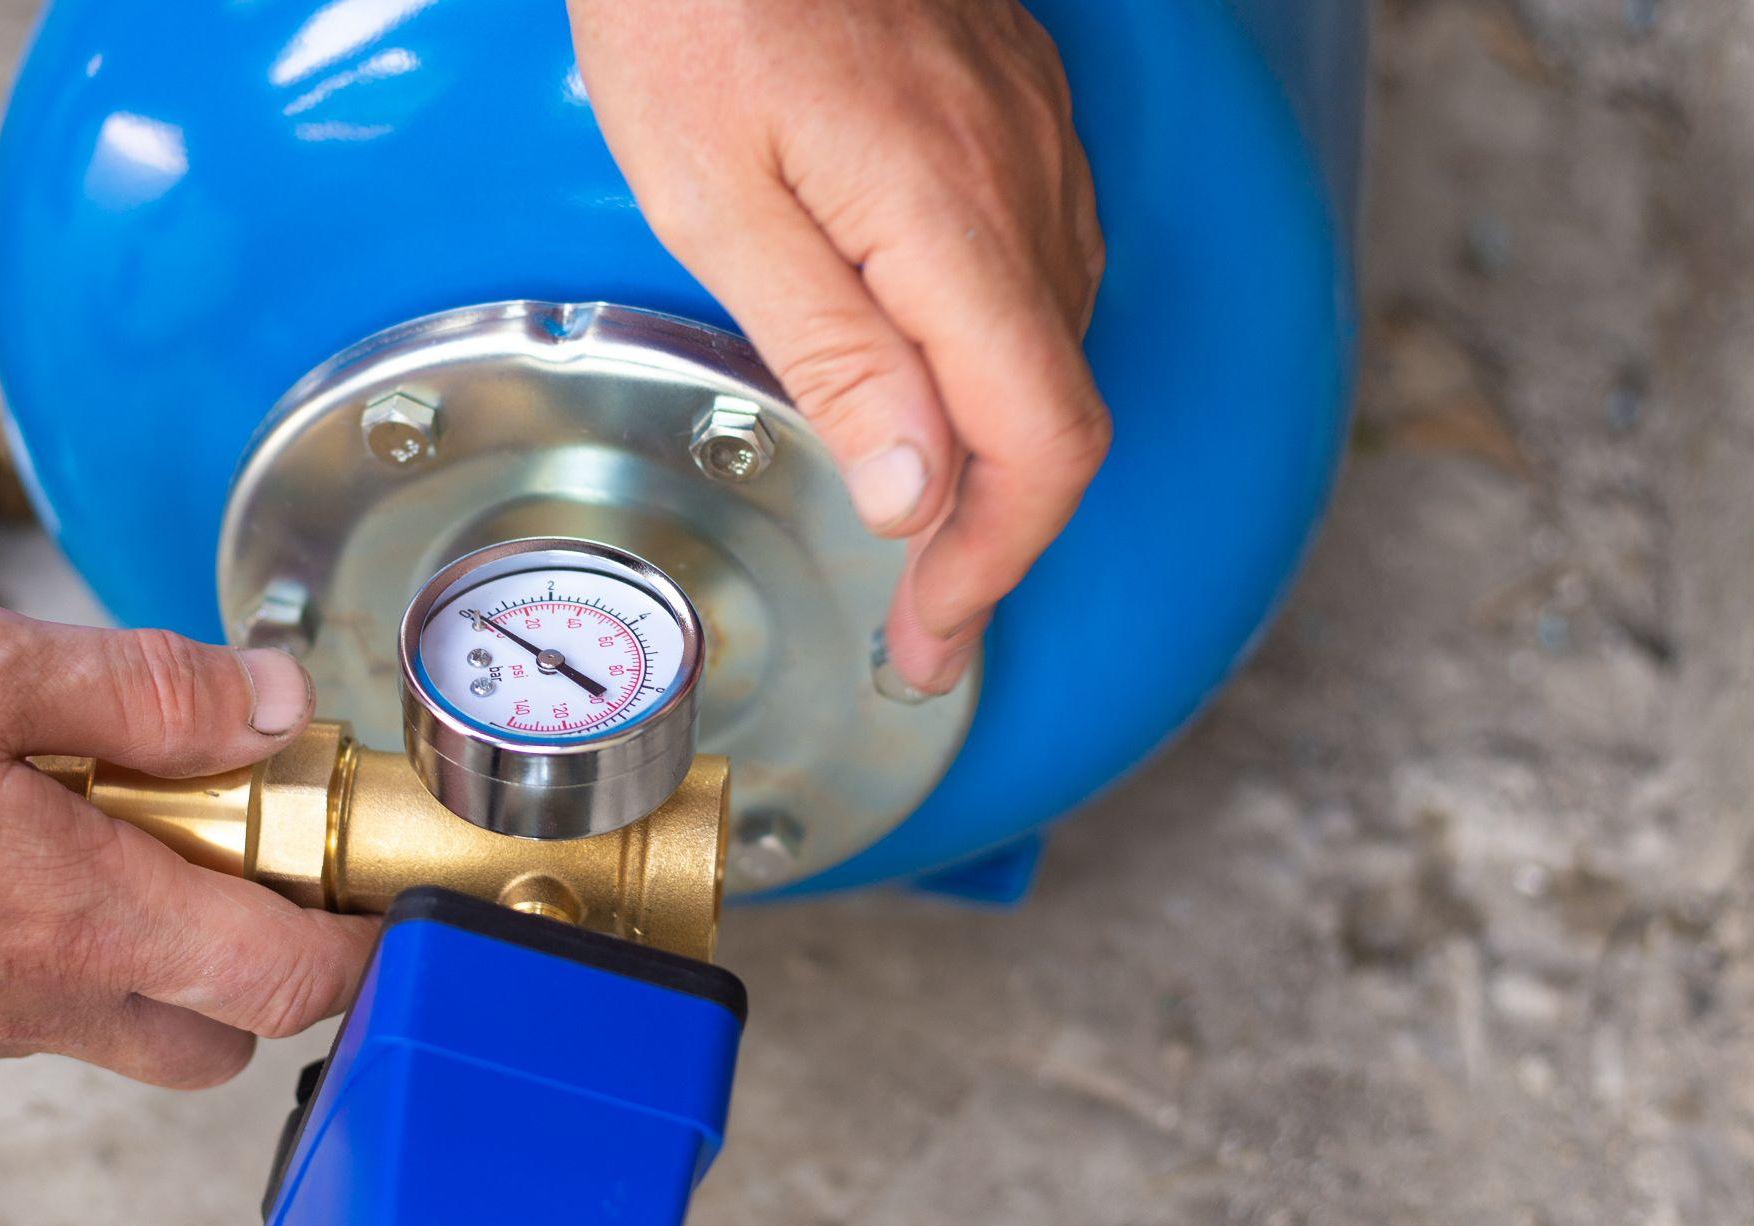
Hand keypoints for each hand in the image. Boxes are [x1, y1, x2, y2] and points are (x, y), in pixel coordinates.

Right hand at [0, 601, 377, 1087]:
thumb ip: (144, 690)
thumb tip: (268, 704)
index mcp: (82, 916)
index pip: (288, 979)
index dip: (362, 947)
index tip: (380, 898)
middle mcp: (34, 1000)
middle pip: (219, 1033)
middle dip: (260, 963)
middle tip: (241, 861)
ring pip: (116, 1028)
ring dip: (147, 956)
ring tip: (100, 840)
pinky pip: (16, 1022)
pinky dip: (46, 960)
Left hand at [570, 0, 1108, 692]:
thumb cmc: (694, 5)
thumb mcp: (716, 199)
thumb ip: (833, 350)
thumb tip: (919, 489)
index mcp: (949, 222)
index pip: (1039, 443)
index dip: (996, 566)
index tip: (935, 634)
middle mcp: (1024, 187)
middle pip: (1059, 411)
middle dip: (994, 539)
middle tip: (922, 618)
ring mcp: (1036, 142)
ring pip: (1057, 344)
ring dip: (1001, 454)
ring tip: (927, 529)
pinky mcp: (1020, 109)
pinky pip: (1046, 266)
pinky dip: (1002, 360)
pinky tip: (942, 383)